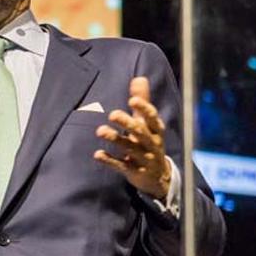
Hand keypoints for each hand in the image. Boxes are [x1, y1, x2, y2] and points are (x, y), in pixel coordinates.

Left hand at [93, 76, 172, 199]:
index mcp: (156, 130)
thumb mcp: (148, 123)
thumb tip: (139, 78)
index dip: (144, 108)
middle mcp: (151, 144)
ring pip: (130, 149)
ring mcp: (144, 159)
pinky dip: (110, 160)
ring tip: (100, 131)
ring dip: (115, 139)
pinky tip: (97, 154)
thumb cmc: (149, 142)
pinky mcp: (133, 172)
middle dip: (127, 123)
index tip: (132, 99)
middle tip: (112, 114)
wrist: (159, 177)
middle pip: (141, 132)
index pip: (152, 118)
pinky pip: (121, 166)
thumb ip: (142, 101)